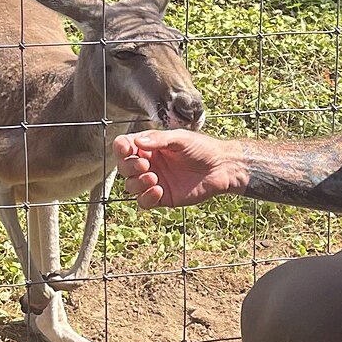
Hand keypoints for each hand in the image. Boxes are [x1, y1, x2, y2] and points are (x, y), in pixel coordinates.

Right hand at [113, 129, 240, 208]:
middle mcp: (148, 163)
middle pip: (123, 167)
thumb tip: (137, 142)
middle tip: (145, 165)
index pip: (124, 146)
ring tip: (154, 177)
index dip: (121, 148)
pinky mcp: (162, 197)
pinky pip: (143, 202)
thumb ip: (158, 140)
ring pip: (130, 185)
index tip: (127, 149)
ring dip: (137, 183)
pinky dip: (146, 198)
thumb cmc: (202, 149)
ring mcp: (153, 181)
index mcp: (149, 146)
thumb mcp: (180, 139)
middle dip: (129, 167)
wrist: (221, 168)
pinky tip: (159, 190)